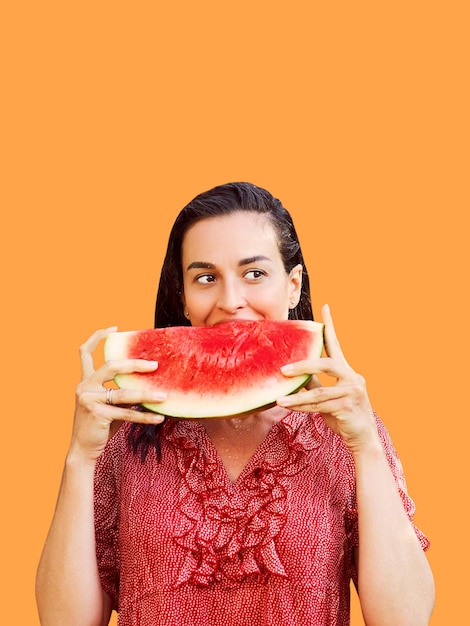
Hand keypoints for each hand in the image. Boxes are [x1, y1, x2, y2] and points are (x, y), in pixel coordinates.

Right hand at [69, 327, 167, 462]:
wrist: (83, 449)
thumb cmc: (100, 425)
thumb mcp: (108, 404)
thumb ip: (121, 391)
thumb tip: (149, 382)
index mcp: (85, 380)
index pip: (85, 352)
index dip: (97, 337)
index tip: (114, 328)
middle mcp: (84, 386)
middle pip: (111, 366)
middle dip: (134, 364)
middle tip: (154, 365)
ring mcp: (89, 399)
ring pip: (124, 393)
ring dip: (146, 394)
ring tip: (164, 396)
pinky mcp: (97, 414)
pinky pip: (127, 413)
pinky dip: (144, 415)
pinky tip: (159, 417)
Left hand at [277, 304, 378, 452]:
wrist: (363, 439)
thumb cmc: (344, 416)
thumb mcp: (328, 397)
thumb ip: (315, 384)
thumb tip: (295, 374)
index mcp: (346, 371)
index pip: (336, 344)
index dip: (330, 325)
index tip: (325, 307)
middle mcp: (352, 377)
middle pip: (326, 364)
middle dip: (303, 365)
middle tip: (283, 369)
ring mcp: (352, 392)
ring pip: (319, 391)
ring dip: (297, 396)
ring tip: (279, 399)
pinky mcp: (348, 406)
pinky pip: (320, 406)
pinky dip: (302, 407)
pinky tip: (289, 407)